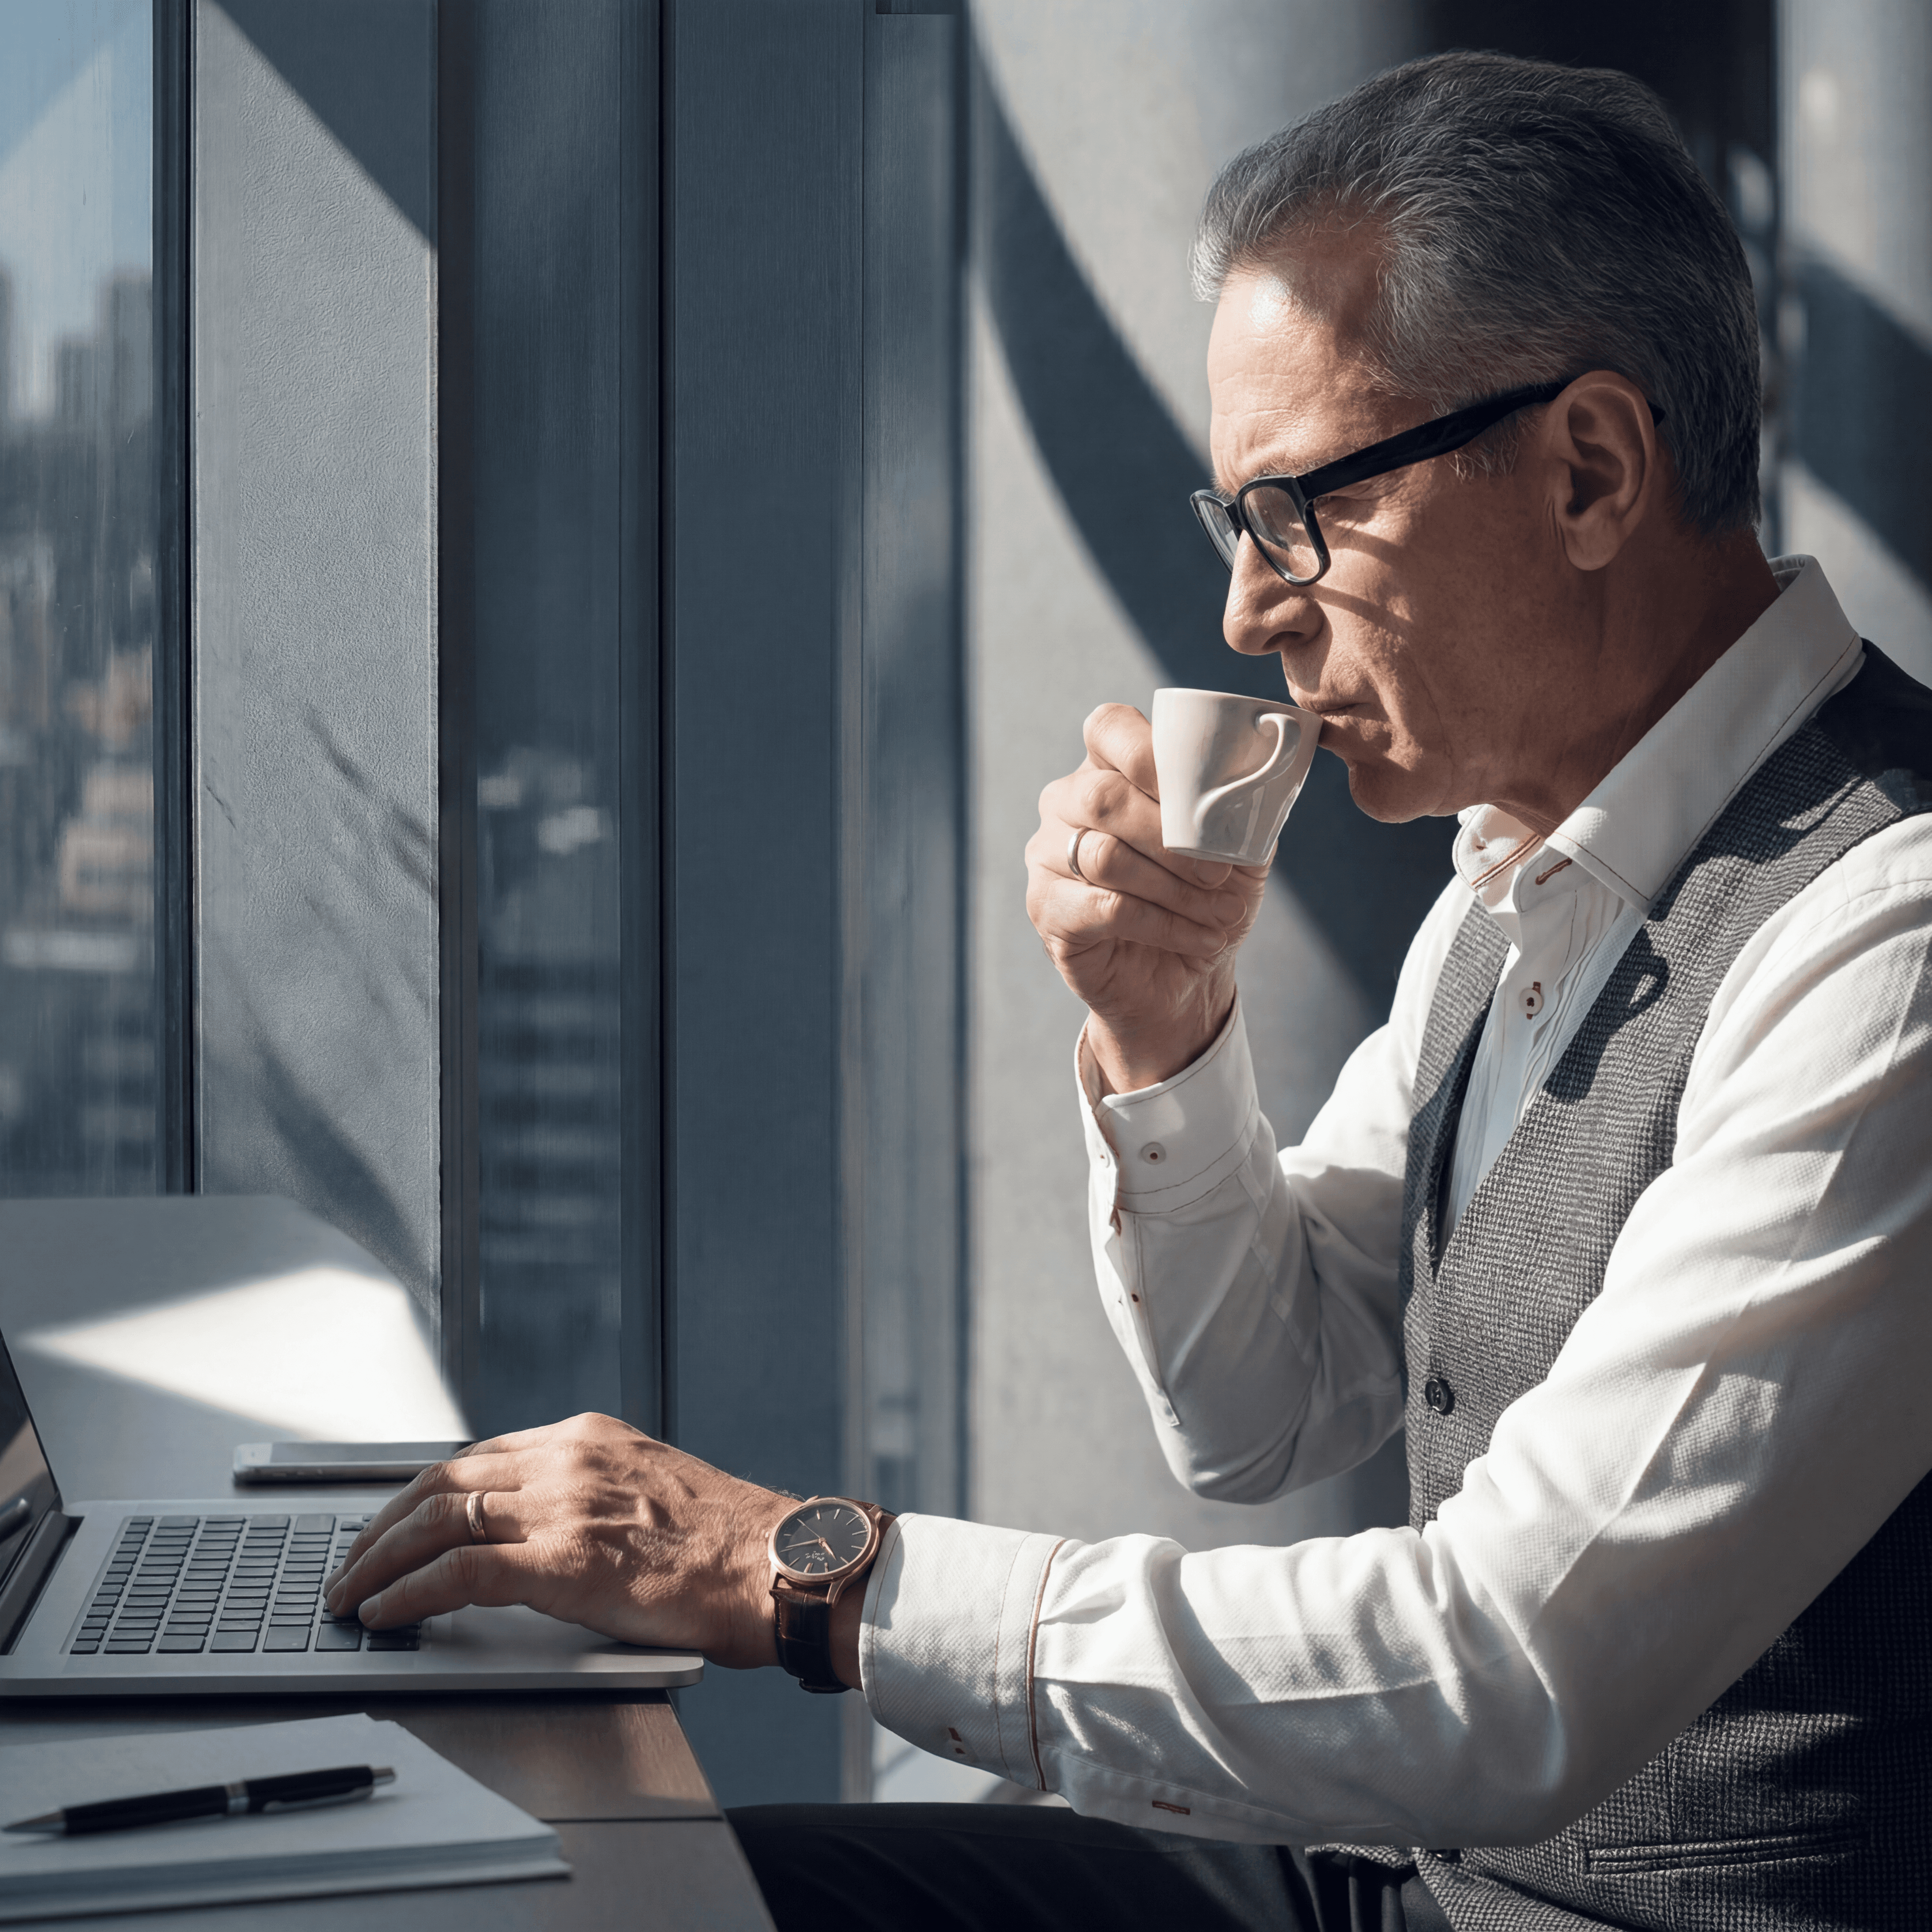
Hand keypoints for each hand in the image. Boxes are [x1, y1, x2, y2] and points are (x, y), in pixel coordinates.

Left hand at [321, 1413, 797, 1672]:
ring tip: (350, 1594)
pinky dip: (410, 1592)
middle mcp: (570, 1458)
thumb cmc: (729, 1546)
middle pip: (443, 1478)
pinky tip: (386, 1613)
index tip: (392, 1523)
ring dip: (378, 1560)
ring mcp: (566, 1505)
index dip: (421, 1494)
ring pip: (438, 1517)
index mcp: (591, 1438)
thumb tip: (539, 1534)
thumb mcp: (652, 1492)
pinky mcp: (565, 1560)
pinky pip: (460, 1570)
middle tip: (350, 1562)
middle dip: (381, 1523)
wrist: (778, 1567)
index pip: (479, 1456)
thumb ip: (593, 1496)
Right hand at [1026, 703, 1268, 1089]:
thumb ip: (1245, 809)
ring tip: (1221, 914)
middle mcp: (1066, 803)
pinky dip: (1165, 925)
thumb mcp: (1239, 851)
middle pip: (1104, 797)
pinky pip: (1106, 908)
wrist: (1182, 982)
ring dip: (1176, 889)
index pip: (1108, 728)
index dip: (1145, 750)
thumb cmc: (1206, 901)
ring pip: (1107, 857)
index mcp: (1109, 769)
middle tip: (1220, 875)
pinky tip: (1201, 940)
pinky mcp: (1047, 909)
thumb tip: (1266, 779)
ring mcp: (1047, 855)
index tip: (1195, 791)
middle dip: (1172, 837)